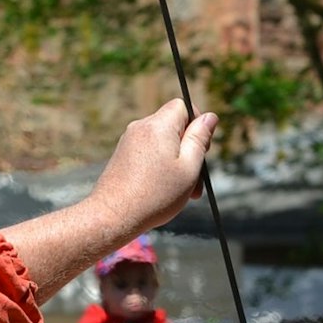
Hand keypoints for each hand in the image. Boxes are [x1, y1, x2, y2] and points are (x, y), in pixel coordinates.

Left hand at [83, 101, 216, 233]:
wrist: (112, 217)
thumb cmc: (155, 196)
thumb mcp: (189, 168)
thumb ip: (200, 139)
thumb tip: (210, 117)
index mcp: (159, 125)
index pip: (183, 106)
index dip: (197, 124)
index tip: (201, 150)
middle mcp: (141, 127)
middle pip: (173, 126)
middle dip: (188, 149)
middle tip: (196, 180)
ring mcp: (128, 141)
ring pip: (162, 142)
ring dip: (175, 162)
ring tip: (180, 192)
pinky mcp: (122, 155)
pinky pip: (148, 153)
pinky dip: (159, 167)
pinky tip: (161, 191)